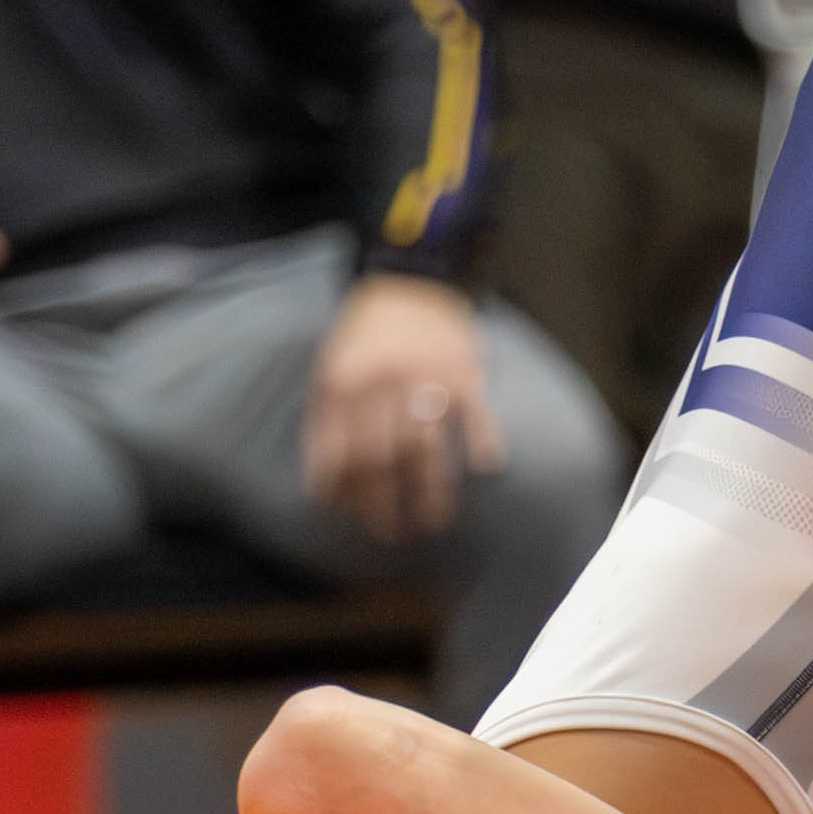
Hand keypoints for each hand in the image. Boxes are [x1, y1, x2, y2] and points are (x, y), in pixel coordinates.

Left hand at [304, 274, 500, 544]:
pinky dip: (483, 441)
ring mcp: (425, 379)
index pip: (341, 452)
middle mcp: (383, 385)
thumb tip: (326, 482)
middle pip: (381, 459)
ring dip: (431, 490)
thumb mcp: (331, 370)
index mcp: (344, 385)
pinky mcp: (463, 371)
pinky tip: (486, 467)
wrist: (411, 279)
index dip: (345, 491)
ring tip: (434, 521)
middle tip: (391, 533)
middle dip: (383, 503)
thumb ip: (329, 421)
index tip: (352, 519)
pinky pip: (475, 413)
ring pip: (426, 447)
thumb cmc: (365, 334)